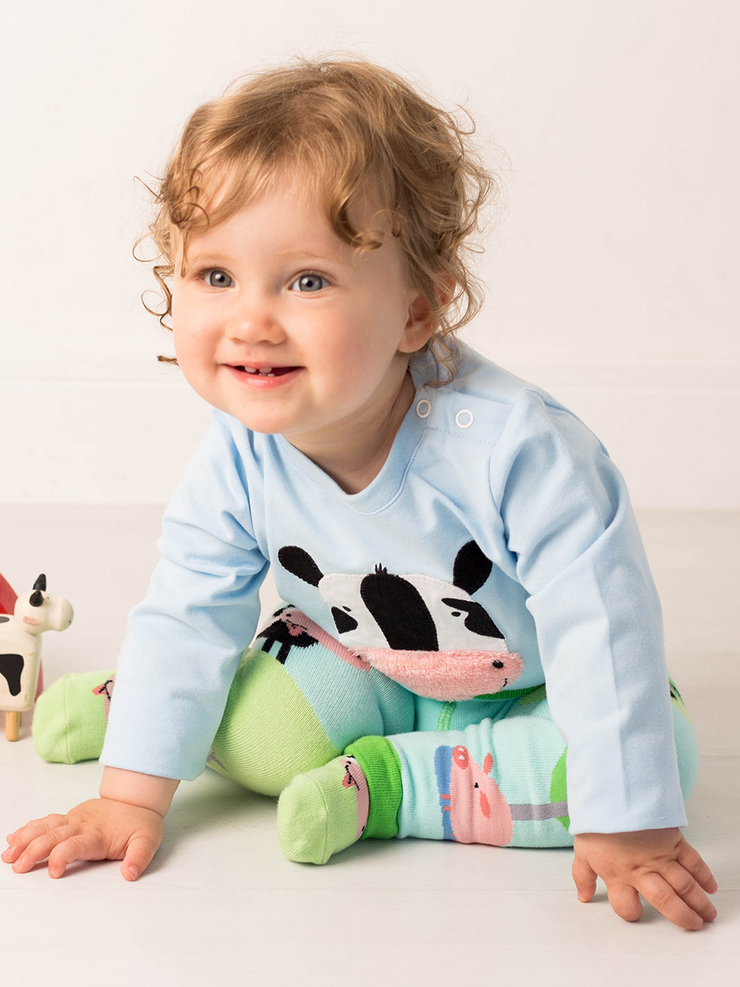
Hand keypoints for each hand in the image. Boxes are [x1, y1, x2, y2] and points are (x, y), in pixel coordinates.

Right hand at [2, 797, 164, 880]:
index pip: (75, 845)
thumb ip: (139, 857)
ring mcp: (74, 819)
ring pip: (45, 827)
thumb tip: (129, 874)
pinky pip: (46, 821)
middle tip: (18, 866)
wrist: (137, 799)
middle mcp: (82, 825)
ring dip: (25, 840)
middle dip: (34, 851)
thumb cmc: (140, 822)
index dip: (62, 857)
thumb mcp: (148, 840)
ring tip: (8, 855)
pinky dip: (28, 829)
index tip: (53, 873)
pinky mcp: (70, 817)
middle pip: (53, 837)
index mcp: (98, 834)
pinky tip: (13, 837)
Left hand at [573, 828, 717, 929]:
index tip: (637, 914)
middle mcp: (642, 870)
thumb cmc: (597, 820)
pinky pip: (693, 861)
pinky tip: (710, 887)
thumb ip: (583, 877)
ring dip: (698, 902)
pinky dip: (704, 875)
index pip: (626, 907)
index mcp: (618, 875)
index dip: (631, 913)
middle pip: (667, 901)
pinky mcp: (673, 840)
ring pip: (684, 885)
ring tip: (707, 915)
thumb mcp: (583, 850)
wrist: (612, 792)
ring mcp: (660, 856)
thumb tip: (583, 896)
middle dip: (683, 916)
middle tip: (694, 925)